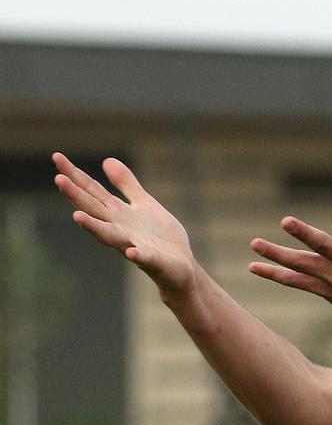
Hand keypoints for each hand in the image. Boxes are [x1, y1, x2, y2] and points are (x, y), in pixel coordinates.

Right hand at [52, 153, 198, 298]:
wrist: (181, 267)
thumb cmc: (159, 236)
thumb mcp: (144, 204)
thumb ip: (126, 185)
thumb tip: (107, 160)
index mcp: (118, 214)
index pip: (92, 192)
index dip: (76, 175)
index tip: (57, 157)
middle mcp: (120, 229)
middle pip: (94, 210)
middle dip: (76, 196)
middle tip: (58, 179)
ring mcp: (134, 245)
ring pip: (110, 236)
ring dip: (93, 227)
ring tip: (77, 216)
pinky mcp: (153, 261)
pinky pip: (144, 258)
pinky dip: (138, 255)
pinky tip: (132, 252)